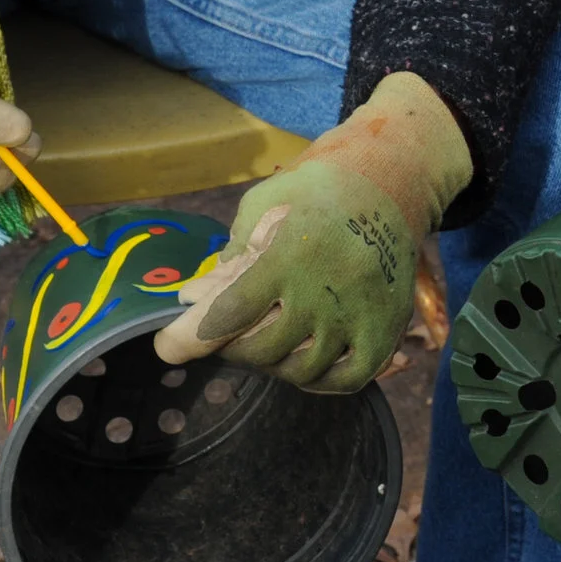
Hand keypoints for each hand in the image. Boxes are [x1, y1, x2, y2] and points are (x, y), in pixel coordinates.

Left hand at [154, 72, 470, 392]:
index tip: (169, 347)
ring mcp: (359, 313)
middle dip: (232, 347)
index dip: (189, 339)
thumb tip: (192, 300)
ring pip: (301, 369)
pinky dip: (319, 380)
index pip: (228, 313)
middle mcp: (326, 289)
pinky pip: (345, 378)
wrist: (391, 181)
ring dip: (273, 362)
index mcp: (291, 253)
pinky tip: (306, 360)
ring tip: (268, 338)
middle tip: (229, 332)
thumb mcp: (264, 205)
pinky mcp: (385, 328)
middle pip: (261, 350)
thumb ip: (229, 256)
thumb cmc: (316, 190)